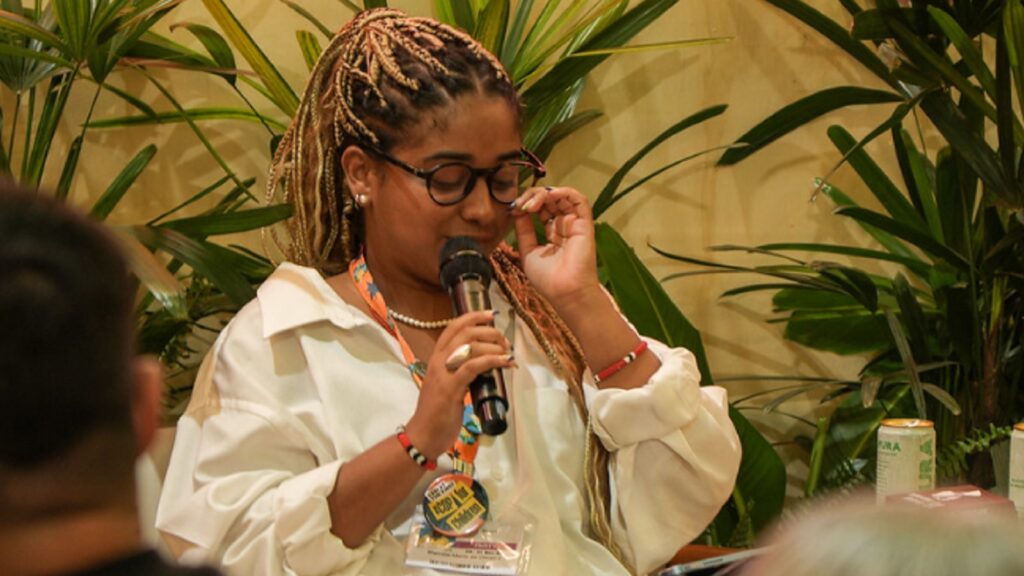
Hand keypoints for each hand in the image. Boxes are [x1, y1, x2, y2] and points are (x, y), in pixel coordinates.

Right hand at [404, 311, 512, 458]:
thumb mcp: (448, 384)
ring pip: (470, 346)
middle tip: (505, 341)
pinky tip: (505, 362)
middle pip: (465, 332)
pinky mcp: (451, 389)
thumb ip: (461, 371)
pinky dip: (493, 360)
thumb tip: (484, 362)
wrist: (423, 435)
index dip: (473, 317)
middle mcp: (438, 361)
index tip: (492, 315)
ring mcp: (443, 374)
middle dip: (490, 331)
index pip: (453, 327)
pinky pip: (474, 366)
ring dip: (494, 346)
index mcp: (436, 358)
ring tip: (508, 354)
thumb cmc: (437, 412)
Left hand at [512, 185, 602, 308]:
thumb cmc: (548, 280)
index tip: (512, 209)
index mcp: (553, 234)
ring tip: (530, 204)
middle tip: (518, 204)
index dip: (526, 204)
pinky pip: (578, 199)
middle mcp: (565, 226)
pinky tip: (546, 198)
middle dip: (531, 196)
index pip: (541, 209)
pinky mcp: (585, 223)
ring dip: (543, 194)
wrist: (565, 292)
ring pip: (562, 196)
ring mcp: (575, 224)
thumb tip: (517, 211)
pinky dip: (562, 192)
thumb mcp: (528, 251)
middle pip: (550, 200)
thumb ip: (524, 230)